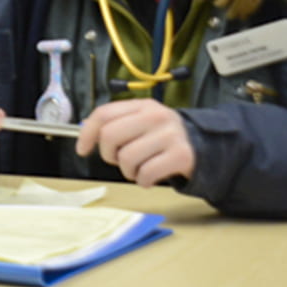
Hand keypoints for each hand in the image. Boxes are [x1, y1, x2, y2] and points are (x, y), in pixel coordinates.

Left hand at [76, 100, 195, 187]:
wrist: (204, 146)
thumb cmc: (163, 137)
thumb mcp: (142, 122)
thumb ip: (117, 123)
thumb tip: (85, 132)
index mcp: (142, 106)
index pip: (104, 114)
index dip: (87, 134)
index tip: (82, 149)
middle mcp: (155, 116)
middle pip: (110, 136)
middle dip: (108, 154)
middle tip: (118, 160)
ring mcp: (169, 135)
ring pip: (126, 158)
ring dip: (127, 171)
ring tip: (137, 169)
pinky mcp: (181, 155)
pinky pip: (146, 173)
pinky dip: (142, 181)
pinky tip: (148, 178)